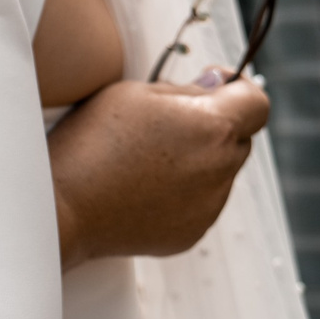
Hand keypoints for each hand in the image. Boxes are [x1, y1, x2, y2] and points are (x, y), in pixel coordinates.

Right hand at [48, 76, 270, 267]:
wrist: (62, 208)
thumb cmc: (91, 142)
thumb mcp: (133, 93)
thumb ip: (186, 88)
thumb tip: (215, 87)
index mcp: (212, 127)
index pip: (257, 102)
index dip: (237, 88)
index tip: (210, 85)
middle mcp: (220, 169)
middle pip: (238, 138)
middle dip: (212, 126)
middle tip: (163, 124)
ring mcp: (209, 206)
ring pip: (218, 171)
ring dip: (196, 160)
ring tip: (143, 160)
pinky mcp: (191, 233)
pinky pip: (199, 202)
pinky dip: (180, 192)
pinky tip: (139, 187)